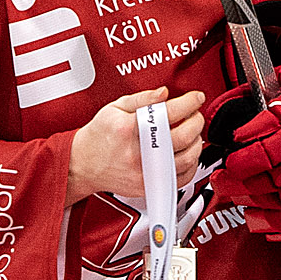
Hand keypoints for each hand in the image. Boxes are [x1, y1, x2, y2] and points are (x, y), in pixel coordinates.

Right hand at [66, 86, 205, 205]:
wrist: (83, 164)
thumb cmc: (98, 137)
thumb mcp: (114, 108)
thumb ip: (142, 99)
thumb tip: (164, 93)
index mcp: (130, 129)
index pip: (170, 113)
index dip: (189, 103)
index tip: (196, 98)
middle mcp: (139, 153)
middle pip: (183, 136)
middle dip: (196, 121)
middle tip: (195, 114)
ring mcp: (145, 172)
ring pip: (187, 159)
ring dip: (197, 142)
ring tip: (193, 132)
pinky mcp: (149, 186)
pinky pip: (181, 178)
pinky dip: (191, 164)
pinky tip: (187, 152)